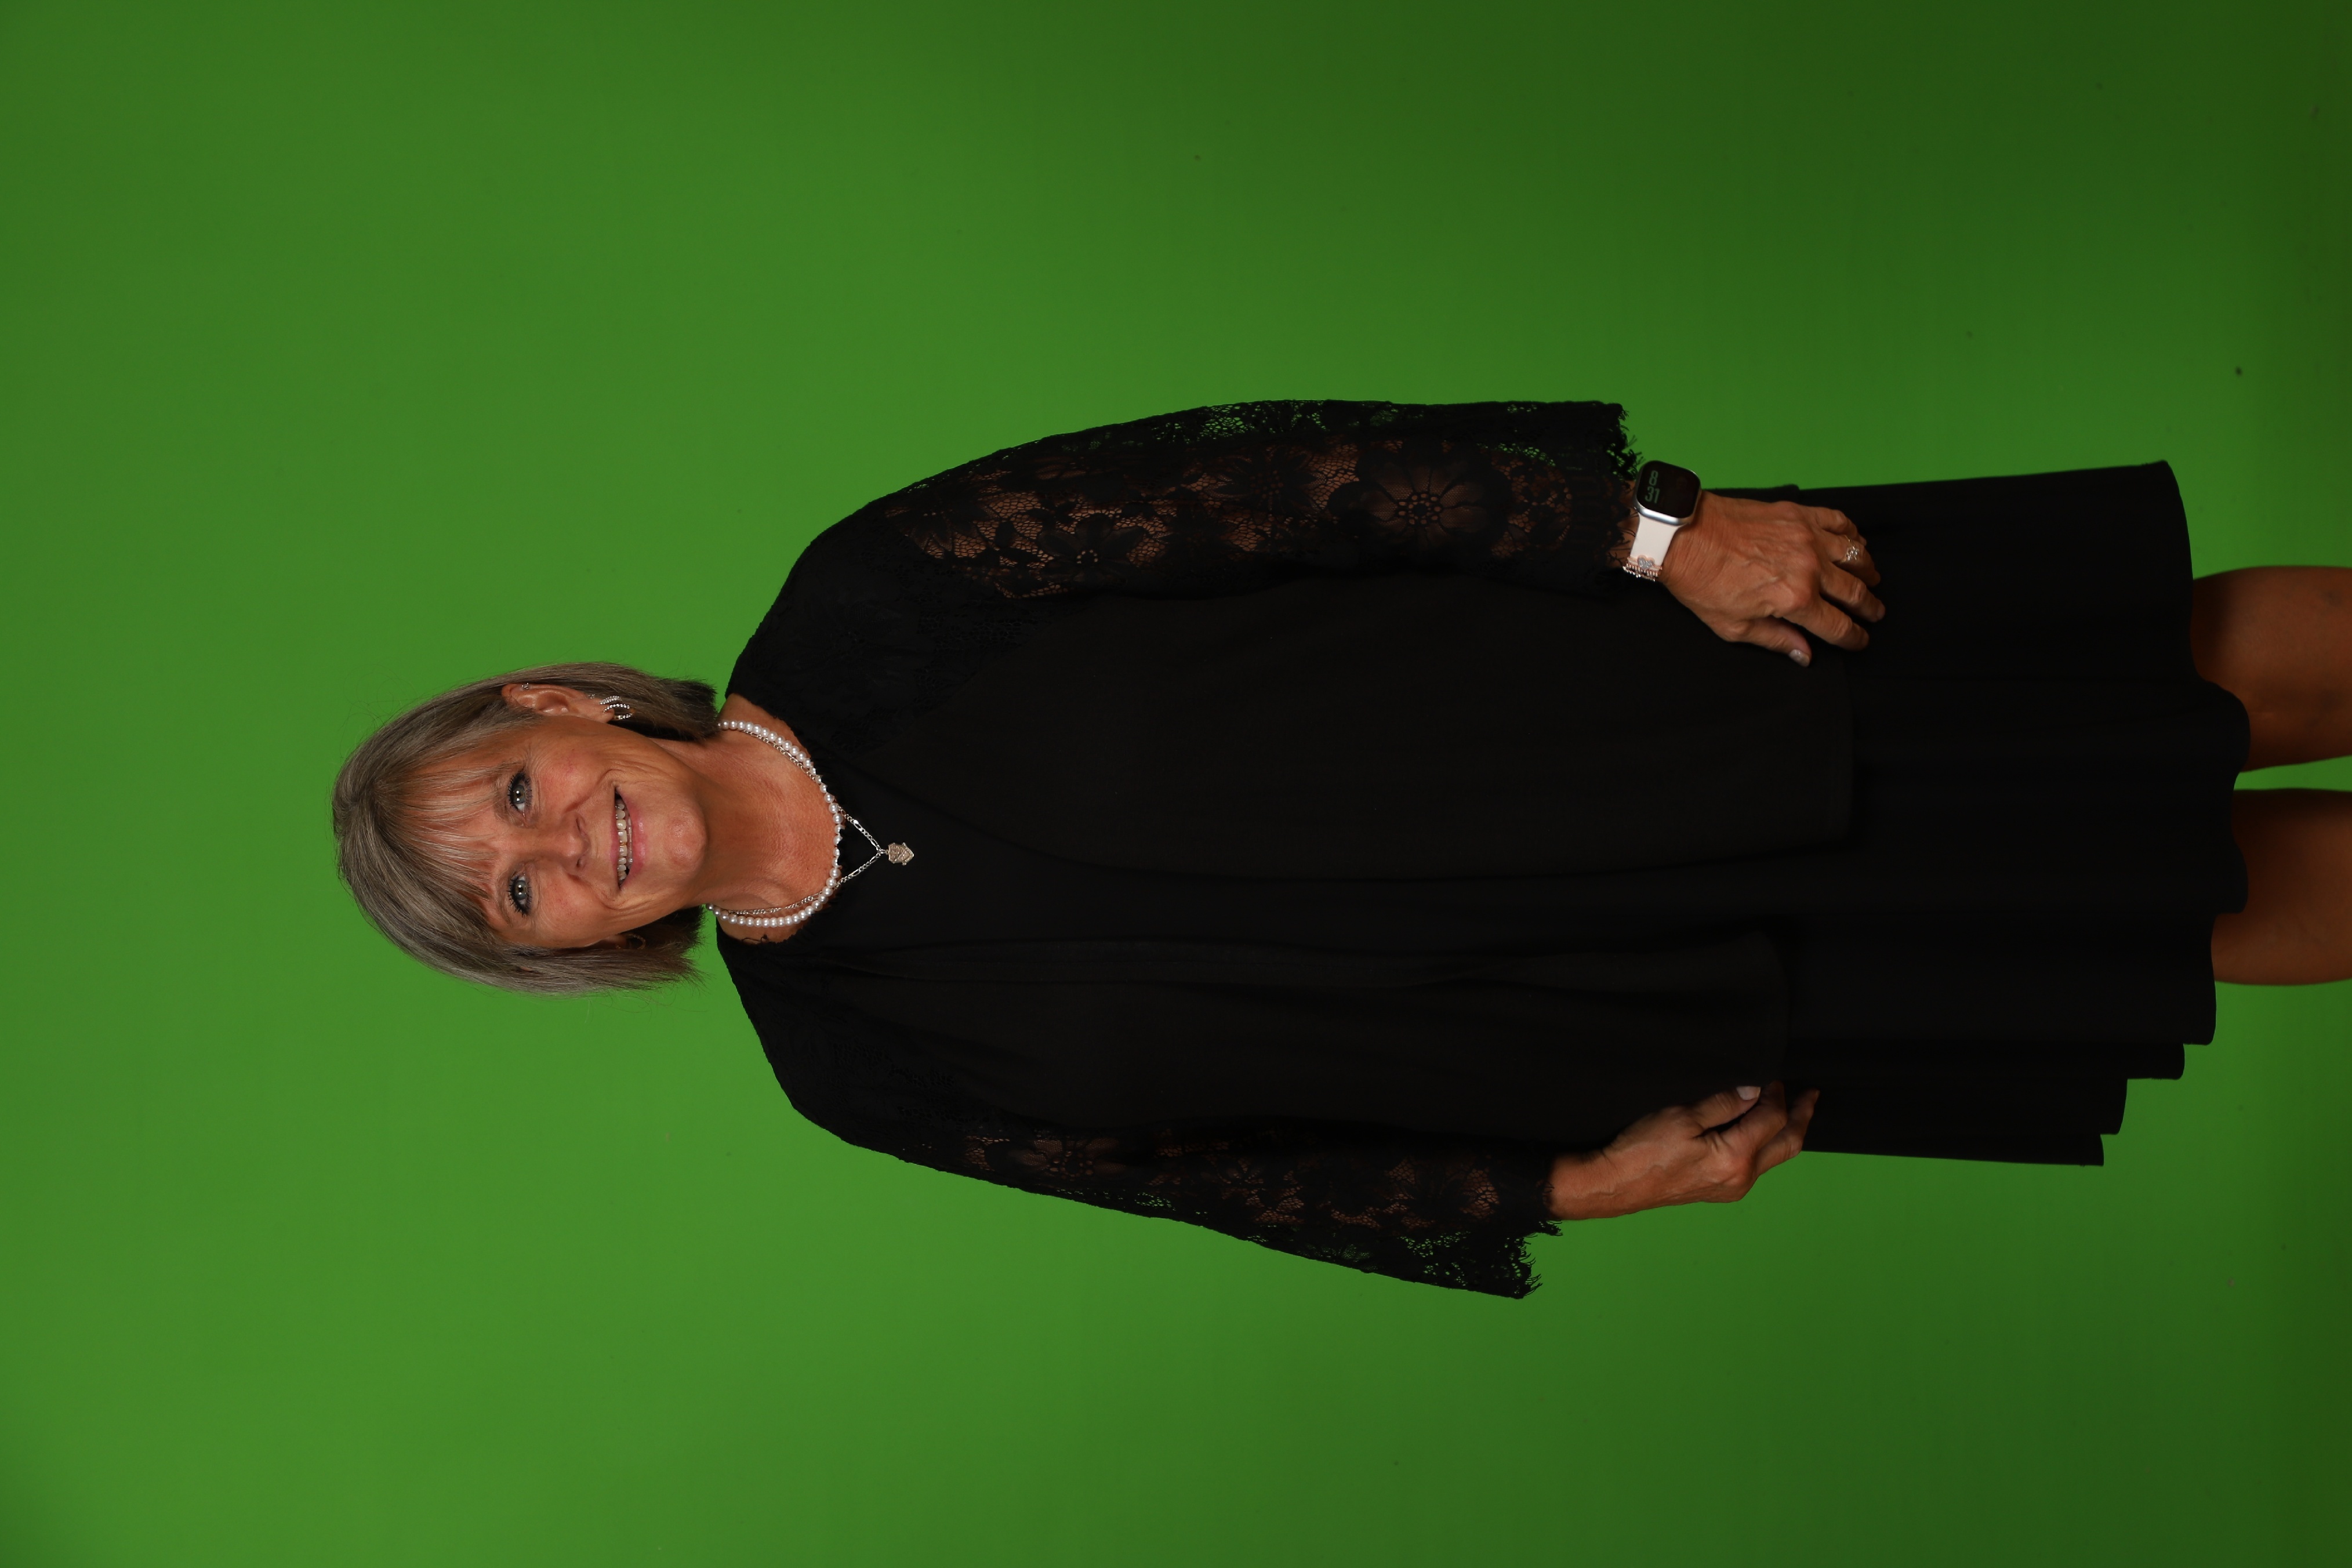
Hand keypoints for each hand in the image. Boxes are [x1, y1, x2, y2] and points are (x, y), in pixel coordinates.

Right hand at [1546, 1082, 1818, 1220]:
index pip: (1772, 1119)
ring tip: (1792, 1110)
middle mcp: (1741, 1178)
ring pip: (1774, 1157)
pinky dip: (1767, 1145)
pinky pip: (1758, 1165)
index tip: (1771, 1075)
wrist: (1616, 1184)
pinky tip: (1760, 1131)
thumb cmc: (1641, 1151)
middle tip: (1811, 1095)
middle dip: (1802, 1117)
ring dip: (1786, 1131)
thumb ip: (1722, 1103)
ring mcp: (1733, 1188)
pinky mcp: (1722, 1190)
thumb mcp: (1681, 1117)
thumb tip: (1753, 1090)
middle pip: (1787, 1144)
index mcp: (1734, 1159)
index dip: (1776, 1094)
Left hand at [1656, 494, 1883, 664]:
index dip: (1853, 637)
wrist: (1683, 536)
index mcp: (1795, 599)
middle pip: (1854, 591)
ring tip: (1872, 580)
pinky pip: (1839, 521)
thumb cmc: (1702, 581)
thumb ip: (1775, 639)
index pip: (1837, 625)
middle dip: (1869, 607)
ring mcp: (1807, 537)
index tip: (1860, 640)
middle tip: (1875, 613)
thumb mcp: (1733, 626)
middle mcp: (1809, 567)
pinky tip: (1856, 542)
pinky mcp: (1799, 514)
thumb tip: (1804, 654)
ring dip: (1868, 571)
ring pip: (1855, 555)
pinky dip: (1853, 534)